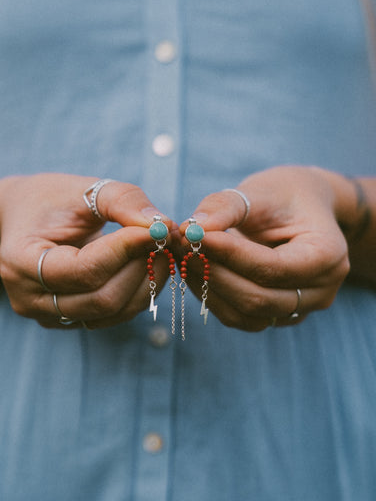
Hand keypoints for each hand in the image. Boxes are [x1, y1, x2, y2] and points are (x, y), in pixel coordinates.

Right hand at [0, 174, 173, 327]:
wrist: (24, 218)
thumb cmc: (51, 200)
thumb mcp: (82, 189)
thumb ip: (122, 201)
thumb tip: (162, 225)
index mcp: (21, 261)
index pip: (84, 269)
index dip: (126, 250)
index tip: (156, 229)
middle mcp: (29, 298)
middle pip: (102, 299)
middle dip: (140, 268)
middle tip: (163, 239)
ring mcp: (48, 315)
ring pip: (112, 312)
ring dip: (145, 281)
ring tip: (157, 249)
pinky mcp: (68, 320)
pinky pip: (113, 316)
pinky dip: (138, 292)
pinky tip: (146, 265)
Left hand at [178, 166, 349, 330]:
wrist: (299, 209)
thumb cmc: (283, 196)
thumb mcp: (260, 191)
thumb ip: (227, 207)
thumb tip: (192, 228)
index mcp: (328, 256)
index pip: (273, 268)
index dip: (230, 255)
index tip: (194, 235)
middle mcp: (320, 291)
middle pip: (258, 298)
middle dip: (212, 273)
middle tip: (179, 245)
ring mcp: (298, 308)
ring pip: (245, 314)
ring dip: (206, 287)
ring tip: (182, 254)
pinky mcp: (276, 315)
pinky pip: (239, 316)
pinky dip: (211, 295)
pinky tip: (193, 269)